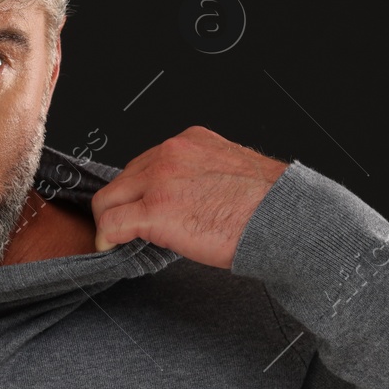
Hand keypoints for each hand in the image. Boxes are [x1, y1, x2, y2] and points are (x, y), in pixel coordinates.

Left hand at [91, 126, 287, 268]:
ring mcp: (159, 180)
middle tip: (128, 227)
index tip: (141, 206)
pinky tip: (111, 247)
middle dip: (124, 203)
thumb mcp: (231, 173)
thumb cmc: (269, 205)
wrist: (282, 219)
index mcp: (190, 142)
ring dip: (111, 219)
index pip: (147, 162)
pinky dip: (105, 237)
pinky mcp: (154, 210)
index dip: (140, 189)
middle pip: (124, 177)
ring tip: (118, 239)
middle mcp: (171, 153)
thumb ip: (200, 176)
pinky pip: (111, 222)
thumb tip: (184, 198)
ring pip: (109, 198)